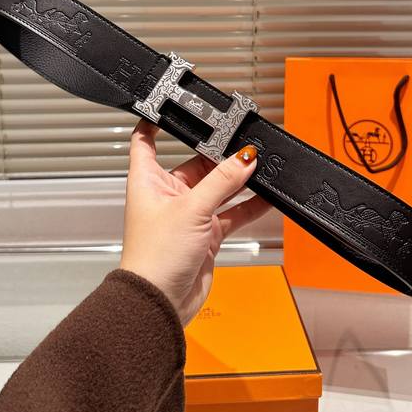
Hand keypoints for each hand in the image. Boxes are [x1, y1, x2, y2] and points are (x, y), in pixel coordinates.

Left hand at [120, 119, 271, 325]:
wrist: (160, 303)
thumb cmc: (154, 257)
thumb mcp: (192, 209)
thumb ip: (222, 181)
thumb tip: (244, 157)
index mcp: (148, 181)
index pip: (146, 142)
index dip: (157, 124)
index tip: (174, 108)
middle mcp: (167, 195)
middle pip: (195, 164)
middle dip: (219, 156)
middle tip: (243, 144)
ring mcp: (187, 215)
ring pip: (217, 189)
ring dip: (237, 181)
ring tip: (259, 167)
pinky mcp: (204, 235)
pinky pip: (230, 213)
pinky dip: (247, 206)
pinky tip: (265, 198)